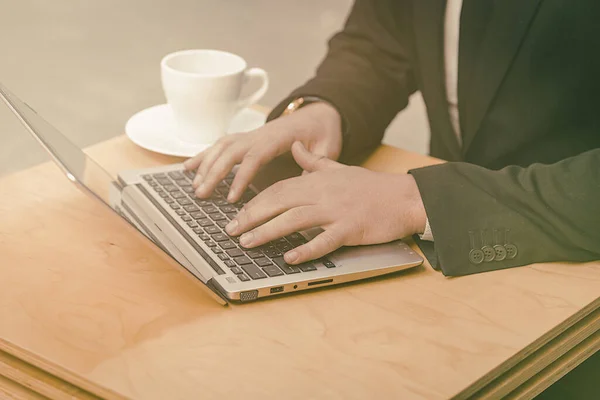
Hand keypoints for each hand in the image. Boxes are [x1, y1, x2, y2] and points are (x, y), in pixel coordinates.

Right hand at [183, 102, 341, 202]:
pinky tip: (189, 167)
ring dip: (205, 165)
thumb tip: (301, 183)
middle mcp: (259, 134)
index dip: (241, 177)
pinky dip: (203, 155)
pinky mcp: (247, 138)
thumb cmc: (324, 131)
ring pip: (221, 147)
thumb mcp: (328, 147)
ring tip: (194, 187)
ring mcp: (251, 134)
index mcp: (278, 137)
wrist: (321, 112)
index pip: (254, 156)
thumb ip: (316, 163)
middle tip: (202, 195)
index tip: (232, 198)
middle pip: (230, 151)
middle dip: (213, 173)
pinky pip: (220, 145)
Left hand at [225, 142, 426, 264]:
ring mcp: (336, 211)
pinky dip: (305, 249)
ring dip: (267, 231)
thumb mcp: (339, 169)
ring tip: (247, 242)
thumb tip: (294, 146)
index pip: (278, 189)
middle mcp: (322, 193)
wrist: (404, 197)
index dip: (254, 202)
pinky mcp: (350, 228)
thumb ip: (313, 161)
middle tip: (230, 230)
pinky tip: (288, 257)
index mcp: (317, 180)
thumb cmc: (372, 187)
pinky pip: (324, 240)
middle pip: (278, 202)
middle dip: (251, 216)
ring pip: (294, 219)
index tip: (237, 214)